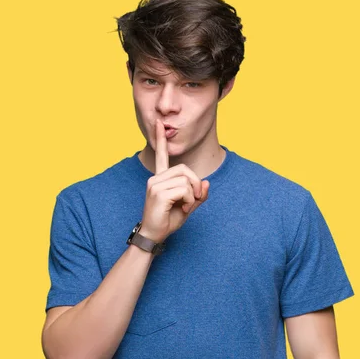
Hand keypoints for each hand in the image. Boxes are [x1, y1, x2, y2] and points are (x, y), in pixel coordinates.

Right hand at [139, 119, 209, 242]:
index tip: (158, 123)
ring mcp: (155, 185)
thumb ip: (197, 194)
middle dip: (195, 184)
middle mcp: (155, 179)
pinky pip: (184, 190)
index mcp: (160, 179)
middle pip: (185, 169)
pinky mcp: (158, 194)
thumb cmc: (167, 221)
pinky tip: (181, 208)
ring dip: (192, 194)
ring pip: (186, 180)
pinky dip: (189, 200)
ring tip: (185, 205)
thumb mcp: (187, 206)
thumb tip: (206, 182)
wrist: (153, 235)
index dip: (160, 139)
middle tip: (194, 199)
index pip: (160, 155)